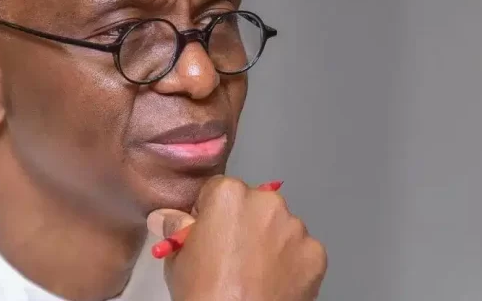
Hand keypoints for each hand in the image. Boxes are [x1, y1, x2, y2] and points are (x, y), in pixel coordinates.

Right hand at [147, 176, 326, 300]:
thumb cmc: (204, 293)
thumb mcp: (178, 259)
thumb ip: (176, 227)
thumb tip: (165, 216)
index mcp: (229, 195)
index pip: (218, 191)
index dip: (210, 214)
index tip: (208, 235)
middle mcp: (267, 202)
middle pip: (254, 204)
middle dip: (244, 224)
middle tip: (231, 257)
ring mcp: (295, 228)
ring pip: (280, 227)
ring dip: (270, 242)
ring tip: (254, 273)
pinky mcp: (316, 253)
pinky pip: (300, 251)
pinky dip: (291, 264)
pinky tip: (274, 282)